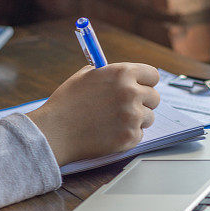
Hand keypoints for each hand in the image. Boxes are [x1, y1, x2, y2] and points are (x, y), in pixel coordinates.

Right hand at [28, 63, 160, 165]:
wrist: (55, 131)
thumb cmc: (66, 103)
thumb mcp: (85, 77)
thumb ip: (108, 74)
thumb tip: (124, 74)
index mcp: (122, 73)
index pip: (152, 75)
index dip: (146, 82)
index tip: (142, 87)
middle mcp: (131, 93)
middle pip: (154, 97)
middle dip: (143, 102)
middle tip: (127, 108)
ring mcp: (132, 116)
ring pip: (148, 118)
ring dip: (136, 120)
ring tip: (113, 122)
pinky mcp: (130, 137)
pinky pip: (139, 135)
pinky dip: (127, 136)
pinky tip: (109, 133)